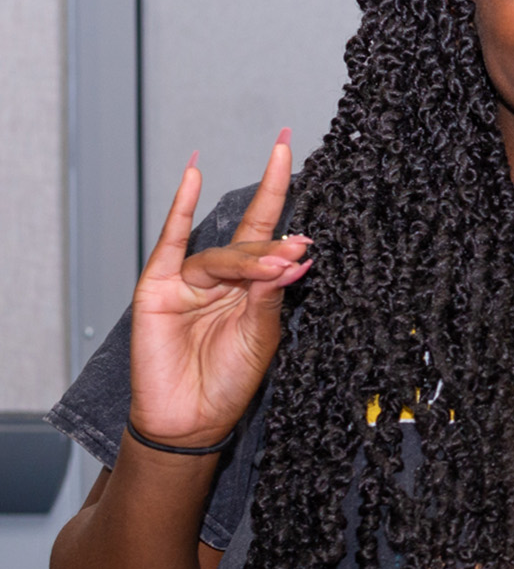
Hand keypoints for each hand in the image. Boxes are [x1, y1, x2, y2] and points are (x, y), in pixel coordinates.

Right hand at [129, 134, 312, 447]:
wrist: (192, 419)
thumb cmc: (228, 381)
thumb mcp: (262, 336)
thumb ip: (272, 295)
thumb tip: (294, 255)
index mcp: (251, 285)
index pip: (267, 230)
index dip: (279, 190)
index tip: (291, 149)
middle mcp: (222, 277)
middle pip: (250, 245)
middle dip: (275, 247)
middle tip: (300, 249)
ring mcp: (189, 280)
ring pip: (223, 256)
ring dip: (251, 258)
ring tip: (278, 263)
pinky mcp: (158, 289)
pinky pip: (171, 243)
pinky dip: (181, 210)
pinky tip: (193, 176)